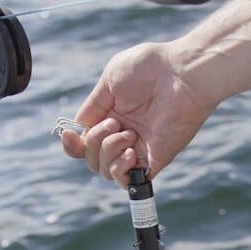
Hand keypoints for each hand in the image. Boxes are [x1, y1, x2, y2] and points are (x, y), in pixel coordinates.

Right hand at [62, 42, 218, 185]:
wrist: (182, 73)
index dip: (72, 144)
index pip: (85, 141)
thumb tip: (80, 125)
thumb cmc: (149, 68)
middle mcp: (123, 134)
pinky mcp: (155, 159)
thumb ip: (93, 105)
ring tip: (128, 134)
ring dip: (108, 153)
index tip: (68, 135)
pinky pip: (128, 181)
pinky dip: (121, 170)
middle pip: (91, 157)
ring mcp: (138, 148)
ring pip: (105, 170)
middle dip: (94, 142)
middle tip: (115, 123)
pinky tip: (130, 152)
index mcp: (110, 115)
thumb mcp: (110, 79)